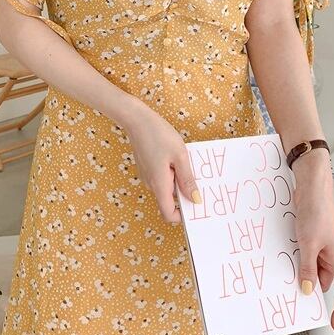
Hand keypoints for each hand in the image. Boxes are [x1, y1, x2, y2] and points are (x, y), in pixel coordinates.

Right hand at [121, 101, 201, 221]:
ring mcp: (147, 175)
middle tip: (197, 177)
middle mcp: (150, 184)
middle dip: (184, 194)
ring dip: (178, 180)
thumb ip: (187, 179)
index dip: (182, 216)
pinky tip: (176, 157)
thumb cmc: (159, 134)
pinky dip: (171, 172)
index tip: (195, 205)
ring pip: (166, 187)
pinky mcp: (146, 167)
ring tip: (186, 162)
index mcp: (159, 184)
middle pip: (169, 201)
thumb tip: (195, 200)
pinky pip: (161, 177)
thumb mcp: (180, 155)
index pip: (169, 214)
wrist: (136, 118)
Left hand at [292, 150, 333, 330]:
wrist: (310, 187)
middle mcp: (331, 254)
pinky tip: (283, 256)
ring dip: (300, 270)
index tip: (332, 321)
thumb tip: (308, 289)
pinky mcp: (308, 236)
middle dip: (311, 288)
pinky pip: (302, 253)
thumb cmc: (317, 210)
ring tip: (285, 273)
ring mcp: (319, 245)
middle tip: (296, 296)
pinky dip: (294, 257)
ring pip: (310, 266)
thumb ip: (308, 268)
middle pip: (323, 280)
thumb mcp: (309, 244)